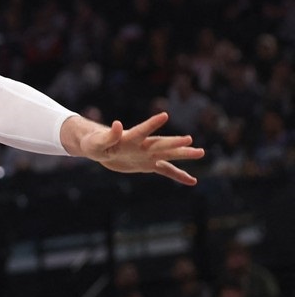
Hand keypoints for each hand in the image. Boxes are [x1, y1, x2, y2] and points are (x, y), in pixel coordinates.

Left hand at [64, 112, 204, 184]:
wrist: (99, 149)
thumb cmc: (95, 143)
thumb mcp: (98, 142)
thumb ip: (109, 135)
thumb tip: (117, 124)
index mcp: (130, 138)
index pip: (142, 130)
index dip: (151, 124)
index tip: (164, 115)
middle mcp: (142, 145)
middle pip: (160, 143)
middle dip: (174, 142)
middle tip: (190, 140)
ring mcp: (147, 155)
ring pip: (168, 155)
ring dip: (183, 155)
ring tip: (201, 152)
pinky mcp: (148, 165)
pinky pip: (166, 171)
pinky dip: (179, 175)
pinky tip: (193, 181)